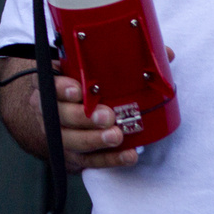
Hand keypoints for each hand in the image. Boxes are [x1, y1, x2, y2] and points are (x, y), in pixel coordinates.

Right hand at [0, 49, 174, 170]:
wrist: (51, 115)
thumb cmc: (76, 86)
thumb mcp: (83, 68)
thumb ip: (117, 59)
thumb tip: (164, 53)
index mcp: (49, 83)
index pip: (49, 84)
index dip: (61, 88)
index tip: (77, 89)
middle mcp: (50, 109)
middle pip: (61, 115)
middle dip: (84, 117)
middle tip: (107, 116)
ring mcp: (59, 134)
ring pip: (72, 140)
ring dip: (95, 139)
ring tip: (117, 136)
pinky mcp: (72, 154)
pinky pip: (89, 160)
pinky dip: (109, 159)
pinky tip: (128, 155)